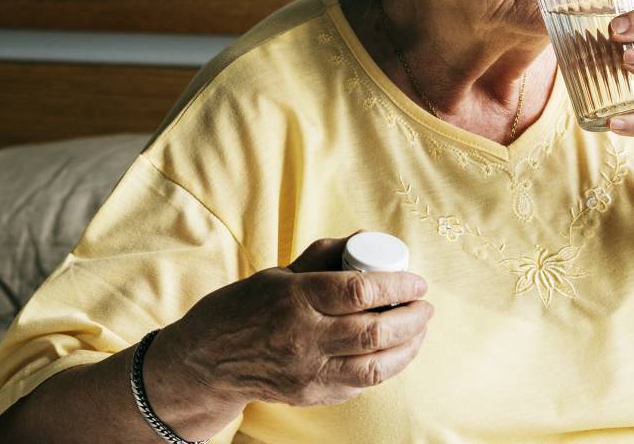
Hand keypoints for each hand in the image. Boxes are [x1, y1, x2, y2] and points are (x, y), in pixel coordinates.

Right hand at [147, 235, 432, 420]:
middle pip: (374, 331)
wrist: (209, 360)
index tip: (416, 282)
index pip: (359, 291)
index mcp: (296, 298)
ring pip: (375, 366)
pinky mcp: (311, 395)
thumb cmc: (246, 309)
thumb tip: (366, 238)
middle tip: (425, 307)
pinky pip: (360, 385)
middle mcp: (303, 337)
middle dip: (412, 318)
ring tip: (419, 331)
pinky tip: (394, 354)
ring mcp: (308, 371)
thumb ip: (324, 257)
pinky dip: (384, 368)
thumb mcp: (279, 274)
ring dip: (408, 348)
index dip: (397, 285)